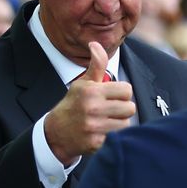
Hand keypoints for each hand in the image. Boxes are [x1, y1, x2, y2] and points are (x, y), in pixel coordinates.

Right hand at [43, 42, 134, 165]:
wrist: (56, 133)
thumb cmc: (74, 104)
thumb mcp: (83, 83)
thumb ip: (96, 64)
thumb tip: (96, 43)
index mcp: (92, 91)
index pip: (127, 90)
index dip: (122, 94)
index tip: (112, 97)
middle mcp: (93, 108)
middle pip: (130, 108)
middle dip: (122, 109)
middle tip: (111, 111)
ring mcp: (94, 127)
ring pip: (126, 124)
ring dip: (120, 124)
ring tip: (107, 122)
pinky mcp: (96, 144)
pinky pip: (119, 138)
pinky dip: (114, 137)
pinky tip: (104, 133)